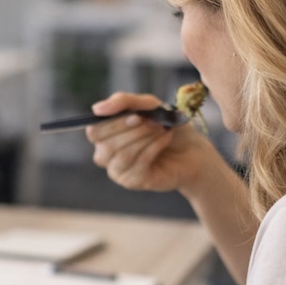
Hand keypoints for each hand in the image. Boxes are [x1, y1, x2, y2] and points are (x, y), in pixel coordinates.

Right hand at [87, 92, 210, 192]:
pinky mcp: (133, 181)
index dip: (114, 124)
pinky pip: (139, 163)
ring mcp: (118, 170)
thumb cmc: (165, 125)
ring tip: (162, 130)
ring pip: (123, 155)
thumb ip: (122, 102)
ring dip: (145, 138)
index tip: (137, 116)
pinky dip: (154, 147)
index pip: (95, 132)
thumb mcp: (147, 105)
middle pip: (107, 145)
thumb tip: (97, 108)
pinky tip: (165, 139)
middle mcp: (106, 154)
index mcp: (104, 135)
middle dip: (133, 131)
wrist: (190, 148)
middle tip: (154, 123)